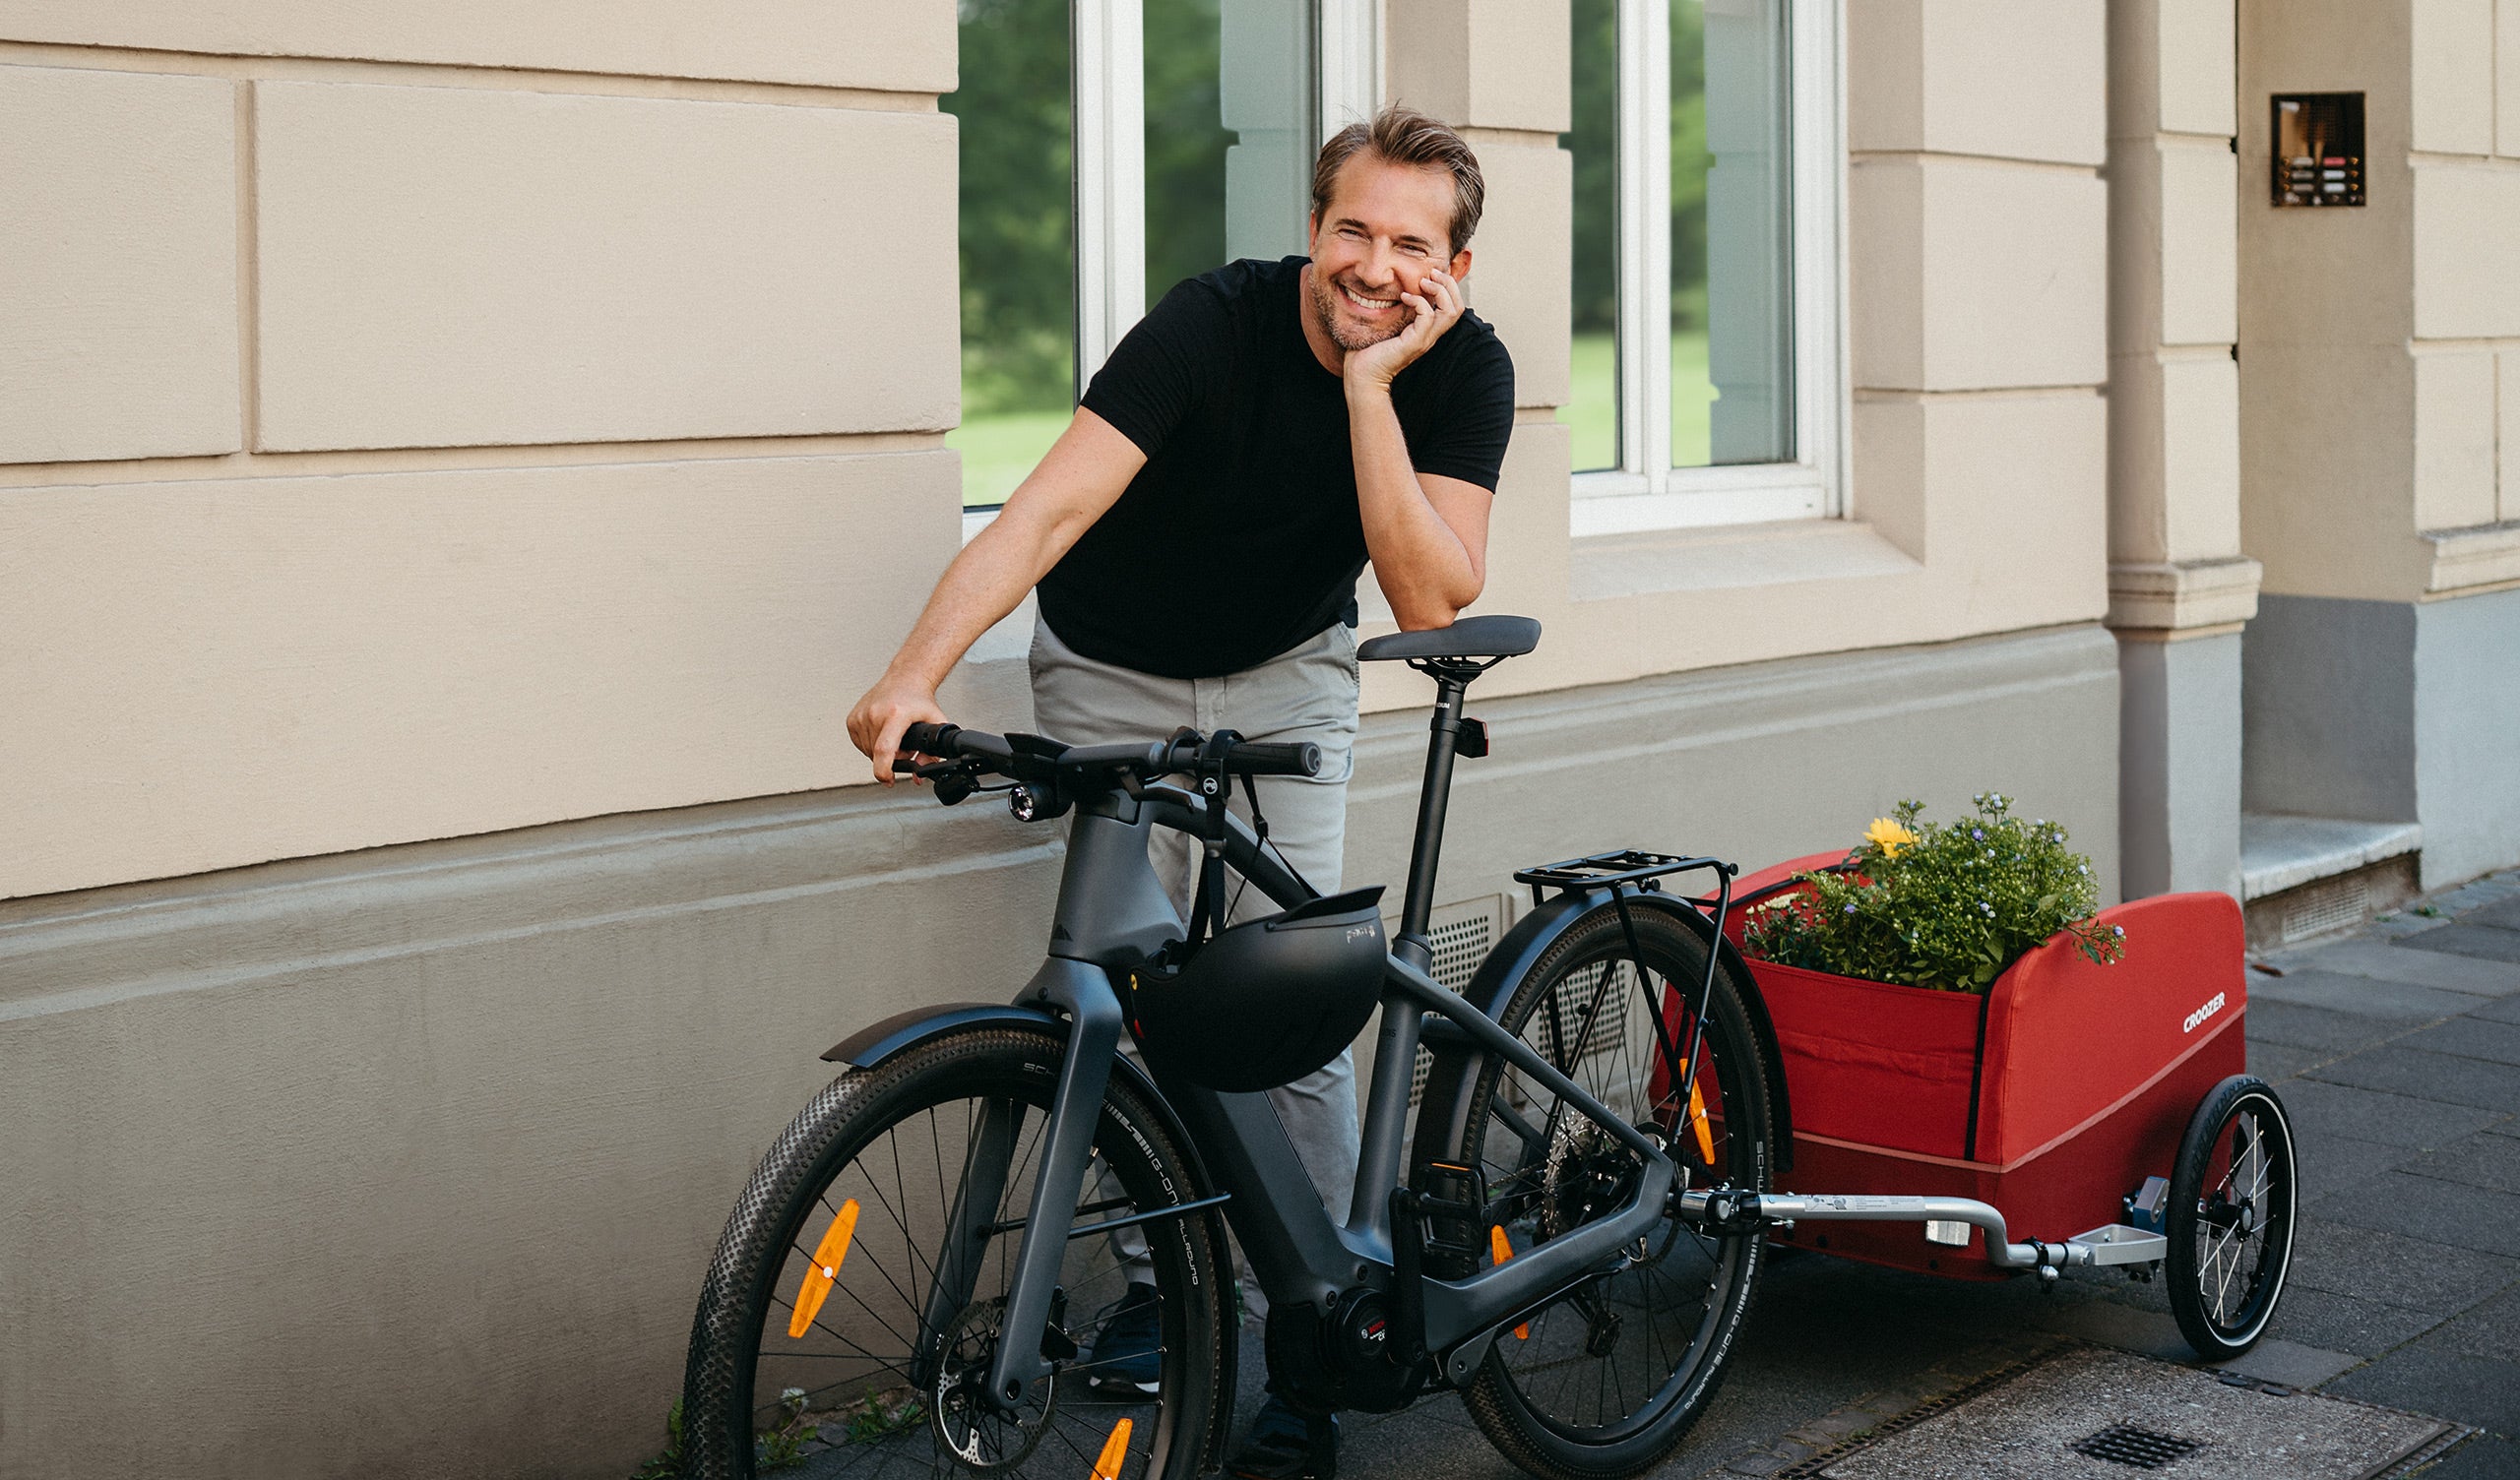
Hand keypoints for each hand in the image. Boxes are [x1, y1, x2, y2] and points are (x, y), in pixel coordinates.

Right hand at [847, 675, 948, 785]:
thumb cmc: (919, 700)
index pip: (884, 749)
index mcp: (895, 715)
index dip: (885, 770)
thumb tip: (920, 776)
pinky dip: (871, 745)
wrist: (905, 679)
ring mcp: (861, 716)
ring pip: (868, 752)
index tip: (888, 780)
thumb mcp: (935, 725)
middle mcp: (875, 714)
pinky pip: (859, 744)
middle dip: (891, 759)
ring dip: (880, 752)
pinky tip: (882, 733)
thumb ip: (932, 753)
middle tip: (904, 747)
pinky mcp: (852, 719)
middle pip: (877, 755)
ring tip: (894, 737)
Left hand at [1343, 268, 1464, 391]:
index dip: (1449, 287)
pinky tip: (1403, 297)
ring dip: (1439, 290)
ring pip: (1450, 311)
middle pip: (1458, 306)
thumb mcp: (1389, 324)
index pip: (1454, 307)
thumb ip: (1398, 309)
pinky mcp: (1413, 342)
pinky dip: (1417, 301)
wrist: (1362, 375)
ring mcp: (1424, 339)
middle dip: (1449, 284)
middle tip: (1432, 273)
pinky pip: (1427, 316)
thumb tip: (1395, 287)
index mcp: (1428, 331)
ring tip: (1423, 282)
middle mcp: (1431, 335)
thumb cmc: (1370, 350)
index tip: (1432, 275)